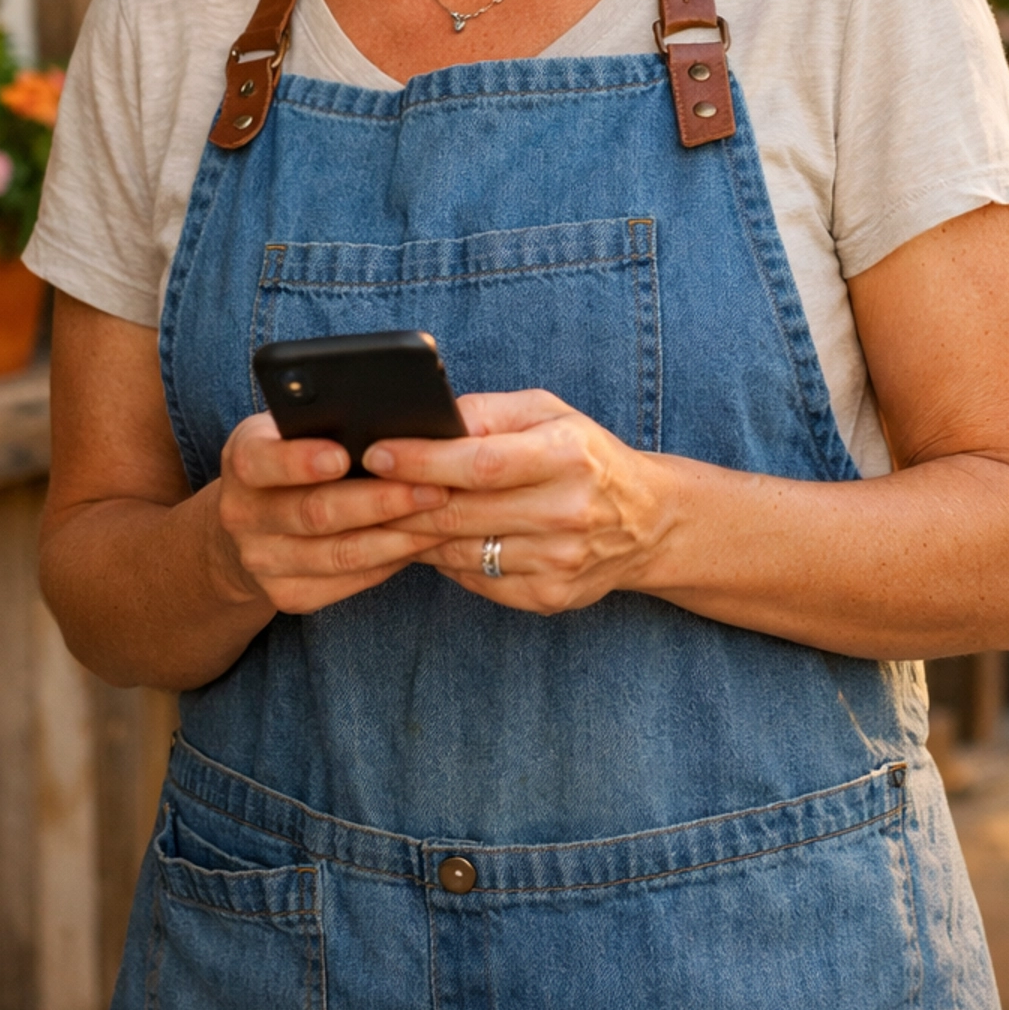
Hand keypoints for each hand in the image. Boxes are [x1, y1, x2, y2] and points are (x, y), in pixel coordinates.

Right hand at [214, 413, 443, 614]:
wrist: (252, 522)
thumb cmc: (292, 455)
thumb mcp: (292, 427)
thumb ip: (324, 419)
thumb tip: (392, 410)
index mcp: (243, 459)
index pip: (261, 461)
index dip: (300, 461)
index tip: (343, 455)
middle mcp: (242, 514)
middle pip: (314, 513)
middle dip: (380, 501)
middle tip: (433, 487)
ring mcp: (262, 561)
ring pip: (338, 555)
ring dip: (396, 537)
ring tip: (440, 517)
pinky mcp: (287, 594)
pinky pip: (346, 581)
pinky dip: (388, 562)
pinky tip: (420, 542)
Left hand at [364, 389, 670, 616]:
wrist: (648, 521)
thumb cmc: (584, 454)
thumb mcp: (547, 413)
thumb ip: (487, 413)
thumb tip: (425, 421)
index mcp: (567, 455)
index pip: (481, 463)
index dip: (422, 460)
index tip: (376, 453)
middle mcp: (567, 511)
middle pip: (462, 513)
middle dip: (402, 500)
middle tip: (361, 488)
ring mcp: (559, 561)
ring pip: (461, 553)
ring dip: (417, 534)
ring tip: (390, 514)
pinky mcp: (549, 597)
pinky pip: (476, 580)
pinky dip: (448, 562)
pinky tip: (436, 541)